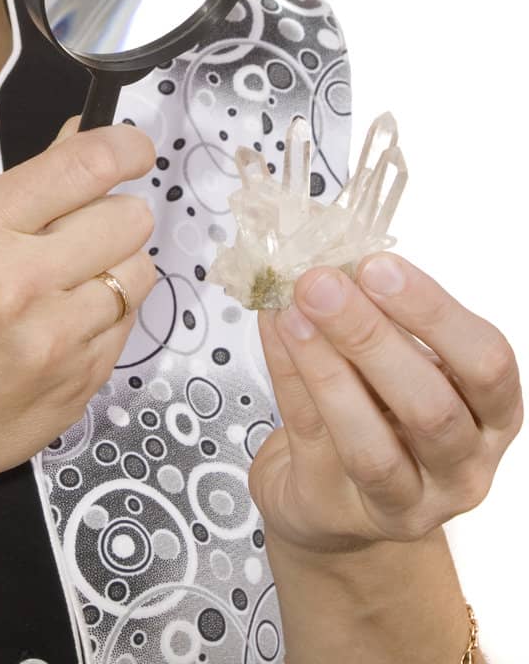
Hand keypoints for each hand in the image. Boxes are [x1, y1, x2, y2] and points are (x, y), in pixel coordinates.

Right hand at [0, 116, 159, 502]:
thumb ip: (17, 192)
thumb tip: (84, 139)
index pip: (83, 167)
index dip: (123, 147)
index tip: (132, 148)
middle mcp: (20, 282)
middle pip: (128, 217)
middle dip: (111, 213)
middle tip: (84, 226)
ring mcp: (55, 341)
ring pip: (138, 271)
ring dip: (114, 266)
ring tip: (72, 279)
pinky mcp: (80, 385)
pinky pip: (127, 325)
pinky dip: (105, 316)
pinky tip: (63, 324)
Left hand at [248, 252, 522, 553]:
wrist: (338, 496)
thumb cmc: (382, 410)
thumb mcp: (403, 360)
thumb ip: (383, 315)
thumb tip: (334, 255)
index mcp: (491, 413)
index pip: (487, 364)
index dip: (434, 313)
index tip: (378, 267)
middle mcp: (462, 467)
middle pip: (430, 409)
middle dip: (371, 339)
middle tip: (321, 284)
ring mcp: (407, 502)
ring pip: (371, 446)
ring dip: (326, 371)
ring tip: (293, 312)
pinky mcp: (343, 512)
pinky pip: (313, 442)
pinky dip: (290, 379)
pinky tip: (275, 331)